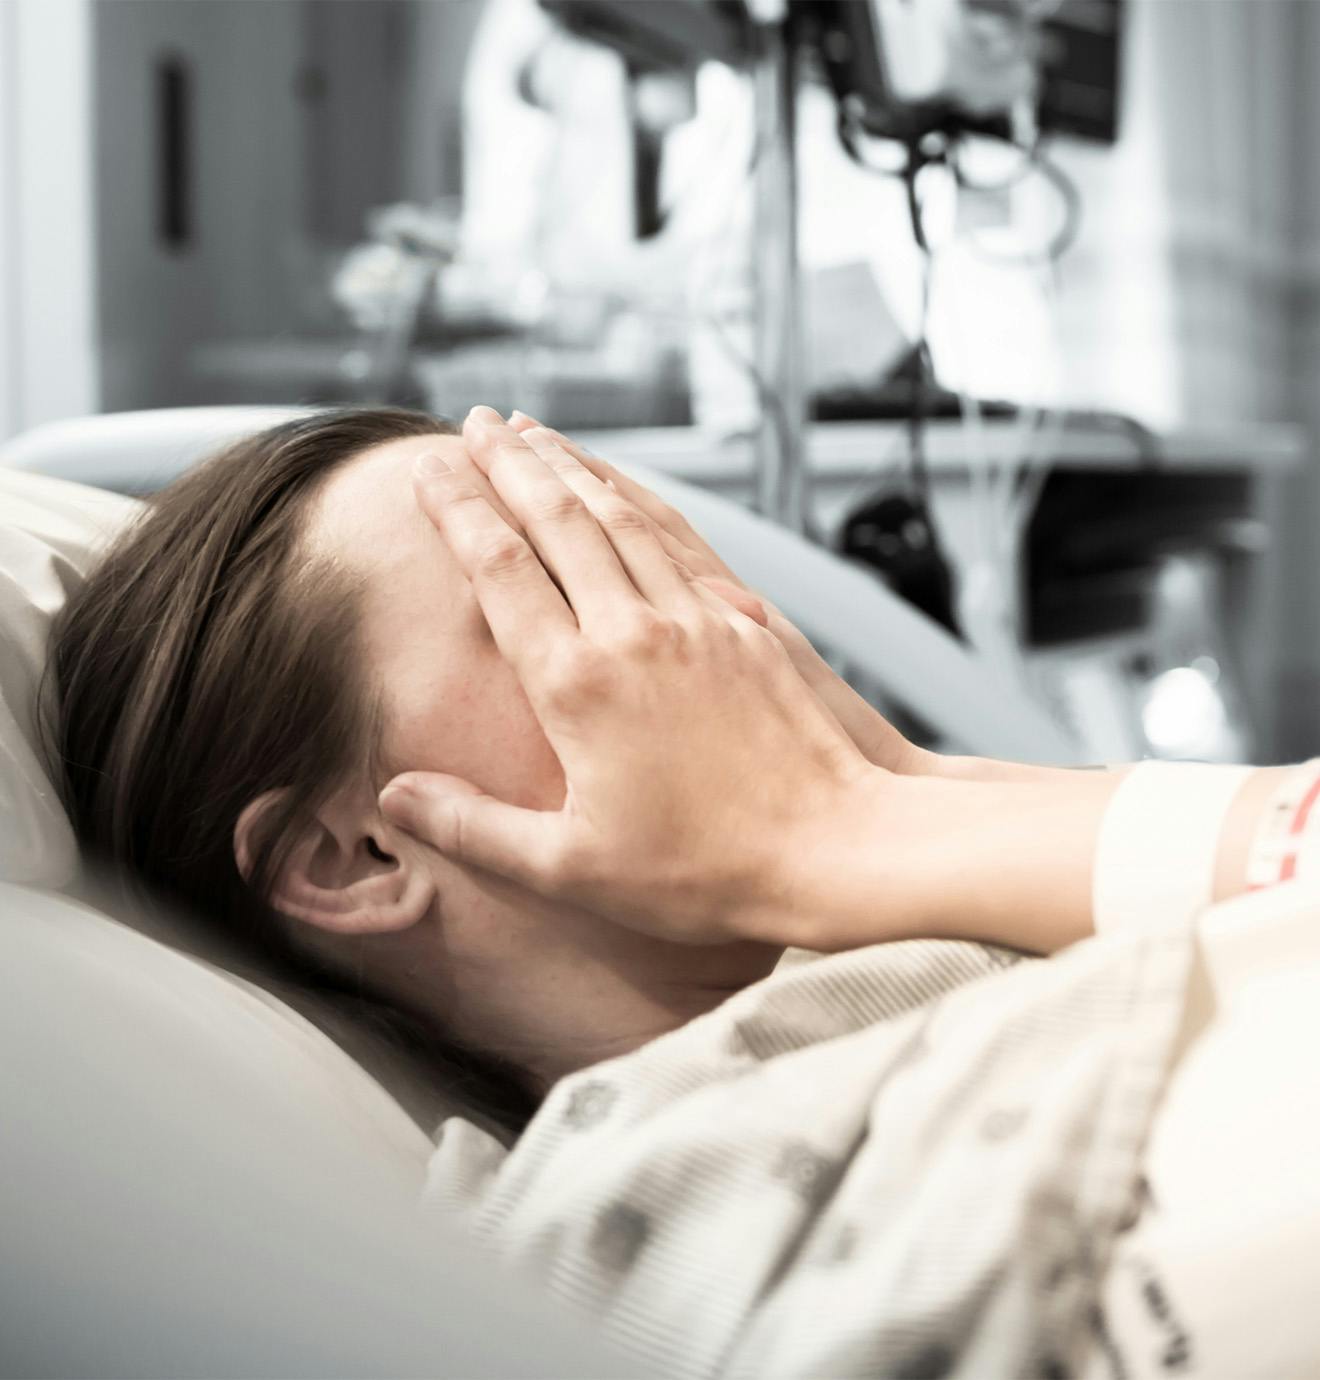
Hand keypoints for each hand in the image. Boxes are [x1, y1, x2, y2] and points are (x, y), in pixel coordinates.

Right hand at [378, 406, 900, 949]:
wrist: (832, 848)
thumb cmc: (700, 873)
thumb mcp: (570, 869)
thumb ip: (475, 826)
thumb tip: (396, 794)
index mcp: (576, 685)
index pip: (499, 570)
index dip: (458, 513)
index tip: (426, 469)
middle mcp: (631, 632)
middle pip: (556, 521)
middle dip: (507, 464)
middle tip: (472, 423)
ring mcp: (694, 619)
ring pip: (618, 518)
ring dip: (570, 467)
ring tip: (533, 433)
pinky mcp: (743, 622)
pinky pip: (677, 540)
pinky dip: (638, 500)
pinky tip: (622, 488)